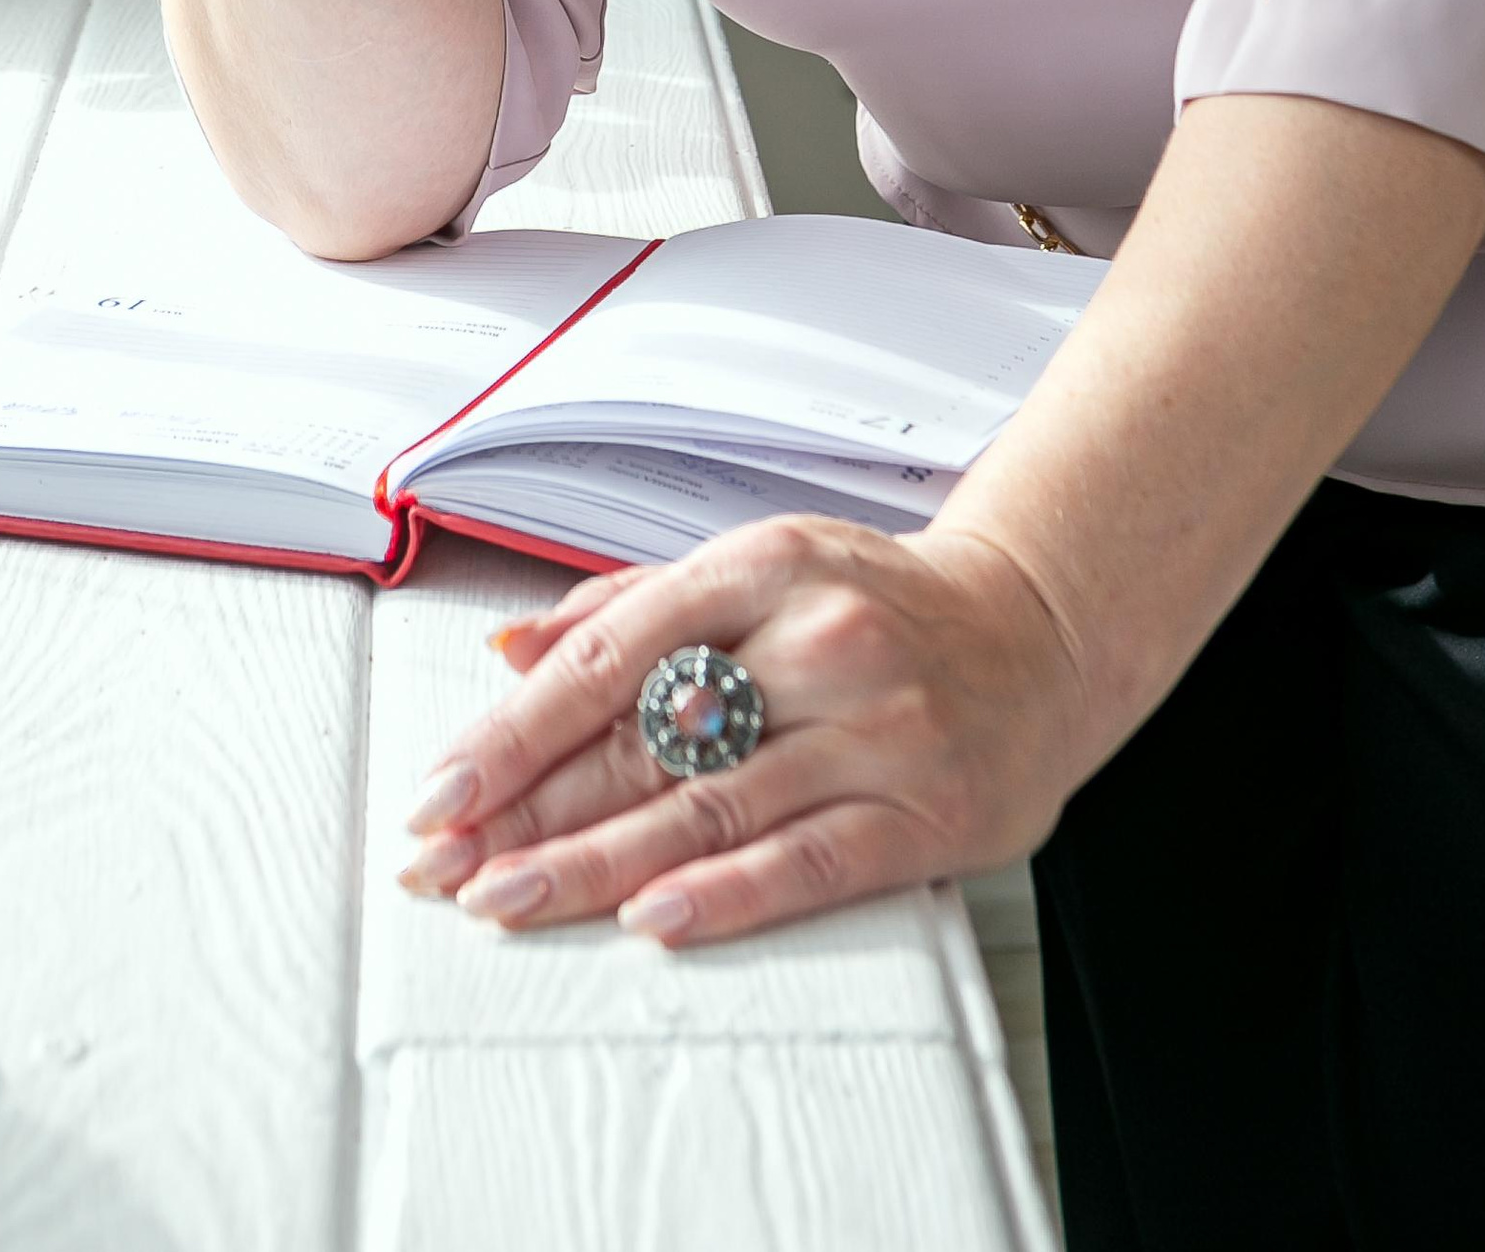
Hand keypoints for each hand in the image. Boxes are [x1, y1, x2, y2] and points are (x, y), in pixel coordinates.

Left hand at [397, 516, 1097, 948]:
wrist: (1041, 630)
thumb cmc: (883, 602)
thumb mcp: (758, 567)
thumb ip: (633, 605)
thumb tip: (512, 646)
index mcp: (761, 567)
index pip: (609, 656)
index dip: (514, 730)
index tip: (443, 787)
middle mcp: (816, 640)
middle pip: (645, 740)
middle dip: (529, 810)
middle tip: (443, 864)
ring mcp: (874, 730)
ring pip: (710, 808)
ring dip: (594, 865)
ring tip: (508, 901)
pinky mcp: (925, 811)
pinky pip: (807, 861)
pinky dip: (723, 894)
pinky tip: (651, 917)